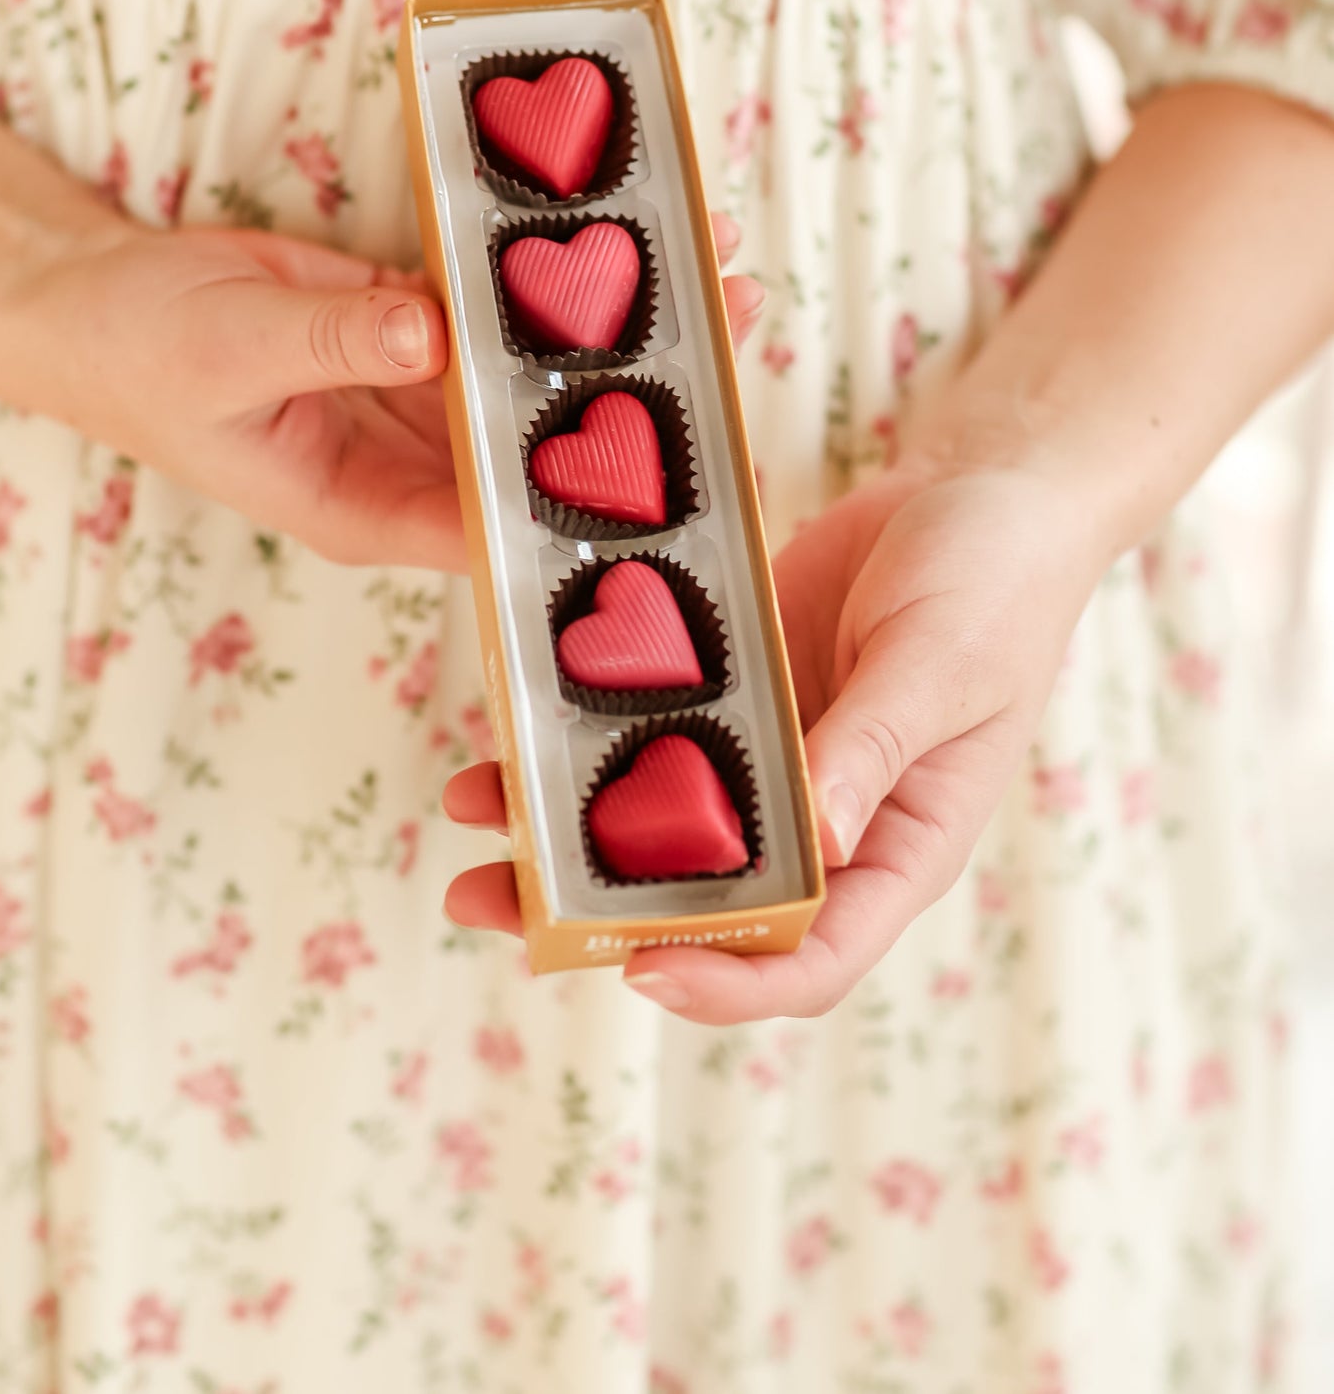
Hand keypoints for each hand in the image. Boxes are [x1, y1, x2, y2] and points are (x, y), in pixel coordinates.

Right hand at [15, 212, 761, 575]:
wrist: (91, 300)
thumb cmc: (138, 355)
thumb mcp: (229, 353)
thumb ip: (333, 342)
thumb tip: (432, 333)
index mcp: (369, 508)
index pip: (500, 524)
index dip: (589, 503)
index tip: (679, 467)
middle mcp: (410, 463)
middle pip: (537, 447)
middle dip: (628, 404)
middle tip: (727, 340)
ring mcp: (416, 394)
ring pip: (528, 371)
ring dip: (603, 330)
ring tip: (700, 274)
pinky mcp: (410, 329)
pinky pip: (491, 308)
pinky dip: (540, 277)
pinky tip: (611, 241)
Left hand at [443, 456, 1109, 1014]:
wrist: (983, 483)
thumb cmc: (997, 582)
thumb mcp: (942, 664)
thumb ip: (872, 746)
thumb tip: (812, 843)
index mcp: (899, 846)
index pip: (812, 956)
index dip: (728, 979)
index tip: (639, 968)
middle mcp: (828, 822)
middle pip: (708, 906)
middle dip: (598, 914)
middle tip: (488, 904)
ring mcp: (776, 757)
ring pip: (662, 824)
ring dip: (564, 830)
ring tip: (466, 816)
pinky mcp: (738, 692)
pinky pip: (654, 732)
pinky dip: (587, 740)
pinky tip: (515, 730)